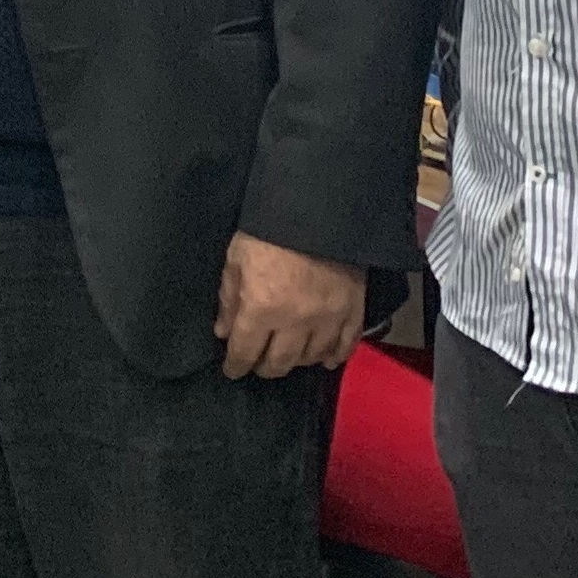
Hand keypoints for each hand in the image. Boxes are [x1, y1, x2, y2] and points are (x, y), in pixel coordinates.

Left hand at [214, 231, 361, 379]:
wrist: (319, 207)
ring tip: (288, 358)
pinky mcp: (353, 309)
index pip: (244, 352)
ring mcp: (328, 318)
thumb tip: (223, 331)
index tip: (233, 369)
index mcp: (261, 309)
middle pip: (279, 362)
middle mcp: (295, 322)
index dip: (236, 365)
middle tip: (258, 364)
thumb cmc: (269, 229)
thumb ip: (229, 298)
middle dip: (265, 367)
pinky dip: (336, 356)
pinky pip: (346, 344)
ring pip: (311, 357)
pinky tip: (326, 361)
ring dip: (297, 361)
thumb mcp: (236, 259)